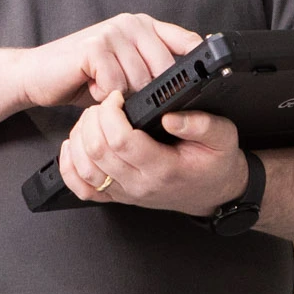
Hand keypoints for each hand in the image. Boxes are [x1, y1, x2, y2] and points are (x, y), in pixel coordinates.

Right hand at [17, 13, 200, 109]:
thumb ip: (152, 70)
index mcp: (145, 26)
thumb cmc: (82, 76)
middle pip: (165, 69)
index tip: (207, 82)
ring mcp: (112, 32)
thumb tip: (187, 89)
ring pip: (141, 81)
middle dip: (150, 93)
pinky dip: (105, 96)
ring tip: (105, 89)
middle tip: (127, 97)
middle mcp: (132, 24)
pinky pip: (116, 85)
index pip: (187, 42)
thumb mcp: (125, 72)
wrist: (37, 73)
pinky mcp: (95, 47)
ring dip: (124, 97)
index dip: (200, 63)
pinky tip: (92, 87)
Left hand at [58, 96, 248, 217]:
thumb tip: (171, 116)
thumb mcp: (223, 138)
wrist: (215, 194)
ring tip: (94, 119)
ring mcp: (125, 193)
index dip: (111, 114)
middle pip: (97, 152)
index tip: (117, 97)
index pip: (122, 141)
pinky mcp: (117, 196)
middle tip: (105, 104)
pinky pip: (83, 189)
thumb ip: (202, 124)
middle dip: (94, 119)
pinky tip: (75, 146)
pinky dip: (70, 167)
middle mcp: (139, 184)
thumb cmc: (215, 165)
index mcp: (163, 168)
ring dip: (81, 137)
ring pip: (85, 168)